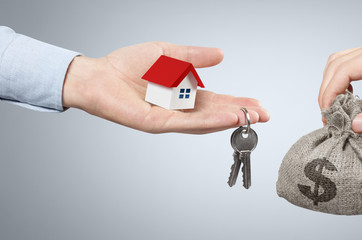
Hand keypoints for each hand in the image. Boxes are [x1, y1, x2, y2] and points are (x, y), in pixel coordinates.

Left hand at [62, 42, 268, 133]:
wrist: (98, 75)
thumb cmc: (127, 65)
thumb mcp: (169, 54)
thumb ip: (194, 56)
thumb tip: (221, 55)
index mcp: (183, 94)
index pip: (216, 101)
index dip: (237, 102)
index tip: (257, 104)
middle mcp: (179, 109)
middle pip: (215, 114)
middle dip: (240, 115)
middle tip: (263, 115)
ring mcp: (169, 118)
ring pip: (205, 122)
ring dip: (228, 119)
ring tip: (249, 117)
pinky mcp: (157, 123)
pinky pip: (186, 123)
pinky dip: (208, 121)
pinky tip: (225, 117)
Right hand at [319, 39, 361, 132]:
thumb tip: (355, 126)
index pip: (343, 69)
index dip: (330, 92)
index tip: (327, 113)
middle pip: (336, 65)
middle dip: (327, 90)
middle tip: (328, 115)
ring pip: (338, 65)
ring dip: (332, 86)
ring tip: (335, 109)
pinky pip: (348, 68)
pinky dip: (341, 83)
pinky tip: (346, 100)